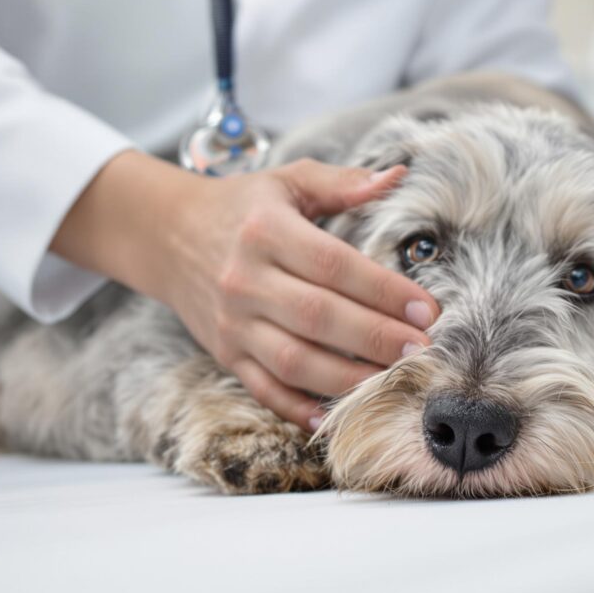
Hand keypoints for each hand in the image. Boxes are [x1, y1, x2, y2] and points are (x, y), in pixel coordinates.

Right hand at [54, 151, 438, 430]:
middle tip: (422, 351)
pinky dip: (298, 409)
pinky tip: (335, 417)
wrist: (166, 235)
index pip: (334, 266)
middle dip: (376, 338)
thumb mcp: (287, 181)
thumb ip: (342, 181)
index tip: (427, 310)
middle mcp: (245, 280)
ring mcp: (233, 323)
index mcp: (265, 231)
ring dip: (348, 379)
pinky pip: (264, 389)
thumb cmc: (240, 207)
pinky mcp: (225, 354)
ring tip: (393, 382)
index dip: (384, 290)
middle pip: (318, 317)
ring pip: (294, 361)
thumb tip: (398, 175)